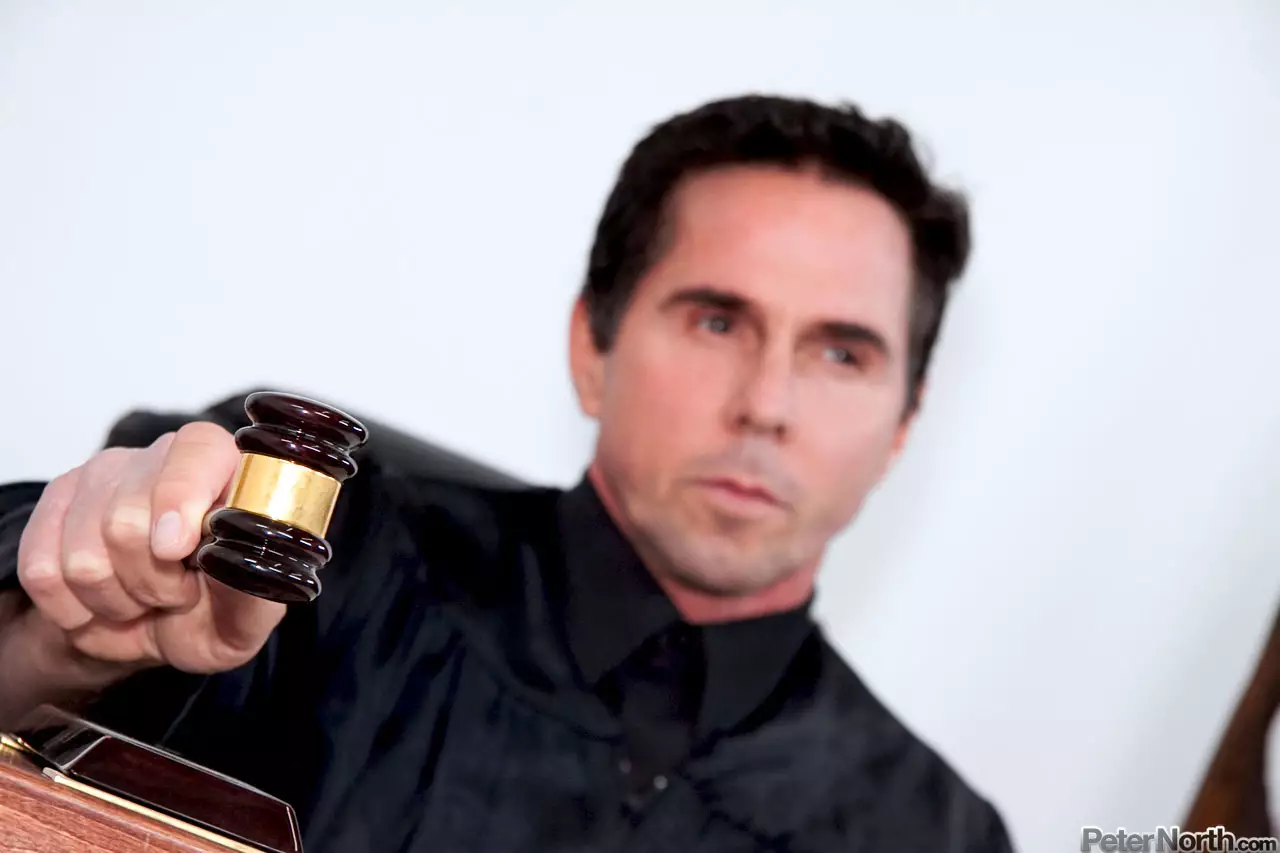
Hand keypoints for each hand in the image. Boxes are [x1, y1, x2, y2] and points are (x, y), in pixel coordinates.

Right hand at [13, 423, 284, 680]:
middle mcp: (160, 458)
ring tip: (145, 598)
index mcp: (225, 468)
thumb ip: (255, 586)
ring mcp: (102, 477)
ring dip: (116, 599)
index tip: (175, 548)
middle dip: (152, 580)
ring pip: (83, 554)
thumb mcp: (250, 612)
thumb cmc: (217, 609)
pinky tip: (105, 600)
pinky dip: (74, 606)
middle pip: (125, 518)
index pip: (196, 452)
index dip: (179, 497)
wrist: (161, 630)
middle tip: (178, 593)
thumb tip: (237, 557)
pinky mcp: (56, 506)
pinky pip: (42, 570)